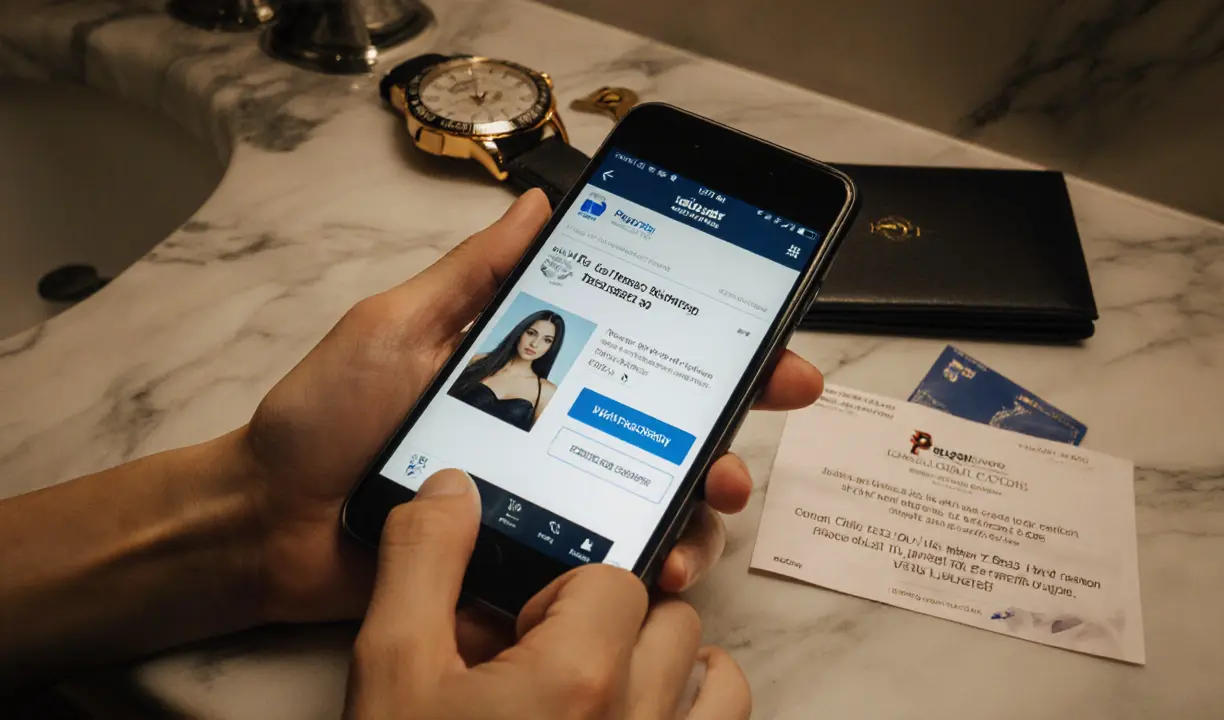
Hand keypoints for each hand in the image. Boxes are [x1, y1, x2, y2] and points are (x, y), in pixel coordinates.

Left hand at [241, 189, 823, 623]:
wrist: (272, 520)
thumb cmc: (326, 419)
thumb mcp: (397, 326)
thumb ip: (473, 277)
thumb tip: (536, 205)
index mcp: (532, 371)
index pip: (639, 352)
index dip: (712, 345)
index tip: (770, 341)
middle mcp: (555, 433)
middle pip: (668, 427)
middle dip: (735, 416)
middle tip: (774, 402)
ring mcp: (548, 499)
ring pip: (655, 499)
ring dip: (704, 497)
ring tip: (712, 494)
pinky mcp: (531, 558)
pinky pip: (608, 566)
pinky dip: (651, 563)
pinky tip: (661, 560)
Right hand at [344, 469, 749, 719]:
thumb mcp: (392, 669)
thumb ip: (422, 563)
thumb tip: (454, 488)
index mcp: (578, 676)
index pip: (616, 580)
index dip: (562, 594)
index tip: (520, 633)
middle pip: (668, 620)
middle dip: (611, 624)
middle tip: (549, 660)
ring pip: (716, 679)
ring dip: (669, 668)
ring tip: (603, 688)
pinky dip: (696, 716)